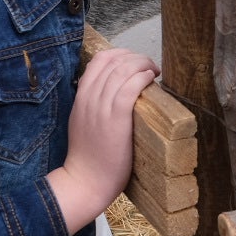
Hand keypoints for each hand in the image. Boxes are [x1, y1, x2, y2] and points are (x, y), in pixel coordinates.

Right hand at [47, 47, 158, 232]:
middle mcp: (89, 99)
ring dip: (142, 64)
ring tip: (154, 71)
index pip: (99, 60)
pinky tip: (150, 79)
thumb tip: (117, 92)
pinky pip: (128, 89)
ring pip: (122, 71)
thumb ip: (95, 105)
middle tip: (150, 66)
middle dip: (136, 57)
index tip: (135, 61)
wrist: (85, 181)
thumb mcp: (84, 123)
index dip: (121, 54)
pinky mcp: (115, 120)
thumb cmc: (89, 157)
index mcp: (81, 97)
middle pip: (113, 61)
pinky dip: (141, 78)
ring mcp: (101, 109)